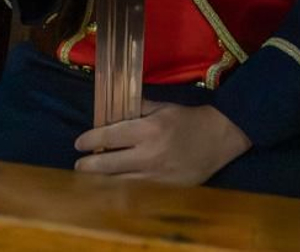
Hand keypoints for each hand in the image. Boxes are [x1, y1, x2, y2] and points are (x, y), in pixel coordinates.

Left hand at [74, 102, 250, 183]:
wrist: (220, 138)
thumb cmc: (189, 119)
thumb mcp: (163, 107)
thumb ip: (137, 108)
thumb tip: (114, 108)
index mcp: (149, 130)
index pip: (110, 136)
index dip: (90, 140)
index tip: (79, 143)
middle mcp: (149, 154)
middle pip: (109, 164)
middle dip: (88, 166)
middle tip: (79, 165)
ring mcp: (157, 176)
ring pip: (120, 183)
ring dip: (102, 181)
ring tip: (91, 178)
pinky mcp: (166, 190)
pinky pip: (137, 193)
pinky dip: (122, 190)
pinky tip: (113, 187)